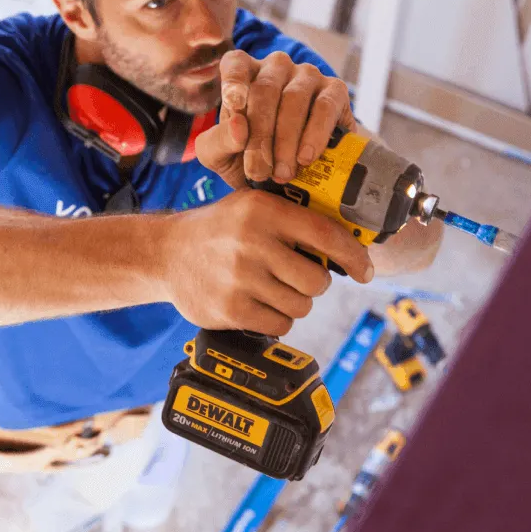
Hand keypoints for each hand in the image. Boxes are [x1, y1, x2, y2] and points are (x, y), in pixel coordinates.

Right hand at [162, 190, 373, 335]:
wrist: (165, 253)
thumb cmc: (218, 230)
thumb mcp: (252, 207)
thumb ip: (294, 219)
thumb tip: (350, 244)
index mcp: (264, 211)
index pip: (326, 236)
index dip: (354, 257)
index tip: (365, 270)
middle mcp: (252, 242)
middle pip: (317, 280)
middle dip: (314, 282)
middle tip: (298, 277)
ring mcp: (240, 278)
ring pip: (301, 305)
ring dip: (294, 301)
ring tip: (271, 288)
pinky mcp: (231, 309)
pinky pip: (279, 324)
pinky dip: (276, 318)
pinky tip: (258, 303)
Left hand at [196, 50, 355, 189]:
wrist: (291, 179)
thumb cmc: (249, 159)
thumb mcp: (222, 156)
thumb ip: (220, 141)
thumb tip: (238, 129)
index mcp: (243, 73)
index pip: (235, 64)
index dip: (234, 81)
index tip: (234, 104)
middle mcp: (275, 67)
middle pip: (265, 90)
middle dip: (260, 135)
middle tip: (258, 172)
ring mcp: (307, 75)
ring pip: (294, 99)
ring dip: (286, 140)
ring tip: (282, 173)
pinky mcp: (335, 90)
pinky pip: (325, 107)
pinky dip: (315, 134)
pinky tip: (305, 158)